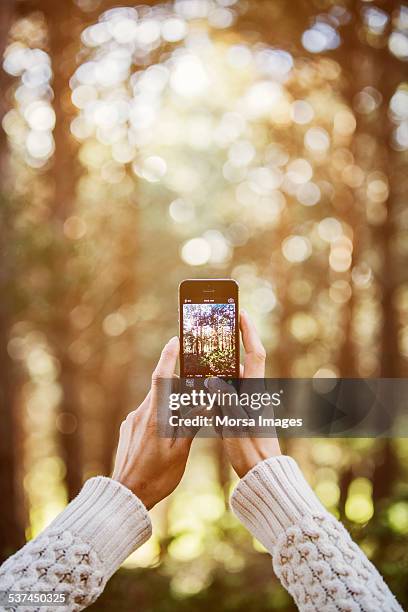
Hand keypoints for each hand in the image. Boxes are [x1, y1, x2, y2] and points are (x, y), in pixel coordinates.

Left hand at [112, 337, 192, 508]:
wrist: (125, 496)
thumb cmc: (156, 476)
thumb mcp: (180, 452)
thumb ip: (191, 424)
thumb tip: (205, 402)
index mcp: (155, 416)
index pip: (162, 377)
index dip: (168, 356)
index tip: (175, 340)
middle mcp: (141, 413)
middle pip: (161, 390)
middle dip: (178, 385)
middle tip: (195, 385)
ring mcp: (132, 421)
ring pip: (156, 404)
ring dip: (171, 405)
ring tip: (186, 418)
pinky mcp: (128, 430)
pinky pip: (147, 415)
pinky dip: (161, 417)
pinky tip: (168, 435)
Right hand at [208, 310, 280, 477]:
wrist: (261, 471)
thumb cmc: (250, 448)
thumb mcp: (234, 422)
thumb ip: (224, 399)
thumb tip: (212, 379)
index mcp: (255, 389)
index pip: (255, 352)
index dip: (248, 331)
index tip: (241, 313)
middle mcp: (253, 392)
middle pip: (242, 361)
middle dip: (228, 346)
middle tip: (213, 332)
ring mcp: (248, 402)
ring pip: (232, 378)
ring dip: (219, 368)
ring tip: (201, 357)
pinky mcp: (242, 414)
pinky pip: (227, 393)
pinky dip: (215, 387)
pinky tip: (202, 389)